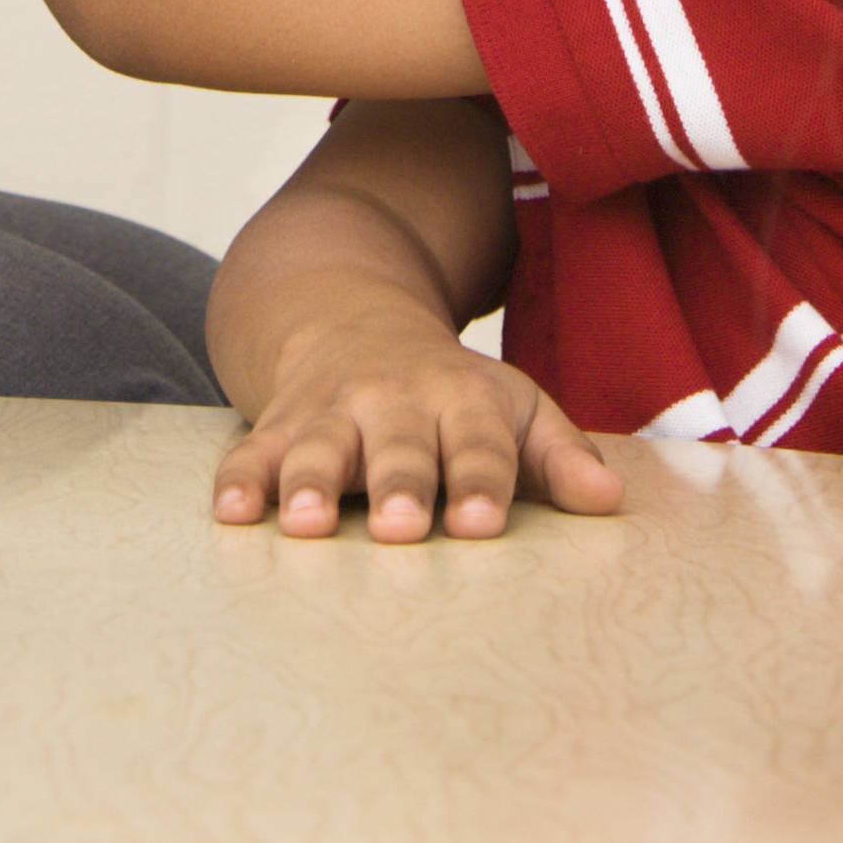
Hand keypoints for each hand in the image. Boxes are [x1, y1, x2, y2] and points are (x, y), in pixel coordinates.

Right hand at [212, 305, 627, 543]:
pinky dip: (240, 480)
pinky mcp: (278, 423)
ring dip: (311, 483)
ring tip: (306, 522)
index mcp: (459, 398)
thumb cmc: (447, 387)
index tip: (485, 524)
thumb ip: (556, 453)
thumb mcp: (510, 404)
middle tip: (403, 527)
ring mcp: (330, 411)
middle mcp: (391, 401)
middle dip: (399, 485)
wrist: (349, 314)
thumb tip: (609, 500)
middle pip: (398, 447)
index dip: (481, 481)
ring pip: (318, 447)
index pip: (478, 443)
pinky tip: (232, 512)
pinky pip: (252, 451)